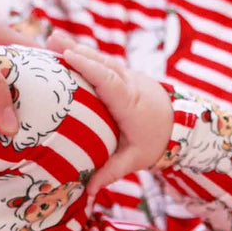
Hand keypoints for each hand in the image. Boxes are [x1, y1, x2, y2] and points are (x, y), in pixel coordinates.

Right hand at [46, 33, 171, 200]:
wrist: (179, 124)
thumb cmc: (154, 141)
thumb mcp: (135, 159)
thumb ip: (112, 172)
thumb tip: (88, 191)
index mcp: (130, 104)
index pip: (109, 81)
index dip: (90, 67)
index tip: (69, 56)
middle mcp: (129, 84)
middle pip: (103, 64)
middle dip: (78, 52)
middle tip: (52, 41)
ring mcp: (127, 76)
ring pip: (102, 58)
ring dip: (79, 49)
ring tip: (52, 39)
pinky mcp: (123, 74)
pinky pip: (103, 61)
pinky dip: (85, 54)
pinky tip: (64, 47)